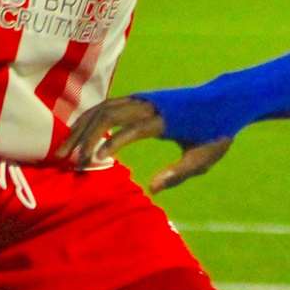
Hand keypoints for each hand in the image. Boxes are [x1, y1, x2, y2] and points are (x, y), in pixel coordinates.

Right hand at [56, 96, 231, 192]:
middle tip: (69, 162)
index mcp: (165, 118)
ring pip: (102, 109)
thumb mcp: (203, 159)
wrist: (225, 100)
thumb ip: (178, 174)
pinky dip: (88, 121)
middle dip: (84, 137)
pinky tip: (76, 138)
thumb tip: (151, 189)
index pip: (131, 129)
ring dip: (80, 129)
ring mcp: (142, 99)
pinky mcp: (138, 99)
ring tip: (64, 153)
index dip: (111, 144)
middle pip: (107, 115)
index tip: (94, 161)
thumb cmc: (217, 132)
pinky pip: (106, 107)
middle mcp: (149, 104)